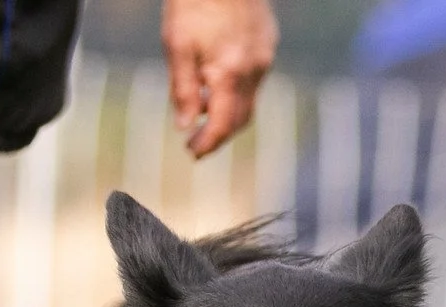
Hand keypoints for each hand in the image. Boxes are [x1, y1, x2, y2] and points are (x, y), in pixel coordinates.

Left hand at [162, 0, 278, 157]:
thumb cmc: (194, 1)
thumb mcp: (176, 45)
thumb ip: (181, 89)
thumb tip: (183, 125)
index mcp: (228, 74)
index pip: (221, 125)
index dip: (207, 144)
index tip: (192, 152)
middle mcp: (253, 71)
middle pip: (240, 119)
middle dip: (218, 135)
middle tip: (196, 142)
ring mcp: (265, 57)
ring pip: (249, 100)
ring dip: (228, 113)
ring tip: (202, 111)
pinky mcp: (268, 45)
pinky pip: (254, 79)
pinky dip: (237, 91)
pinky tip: (217, 80)